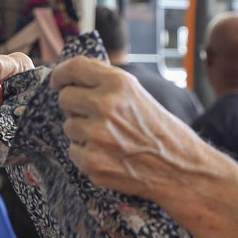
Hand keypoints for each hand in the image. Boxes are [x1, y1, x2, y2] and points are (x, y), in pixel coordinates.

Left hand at [49, 56, 220, 205]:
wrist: (180, 169)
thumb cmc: (161, 131)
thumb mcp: (139, 95)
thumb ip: (107, 84)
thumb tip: (71, 79)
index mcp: (119, 84)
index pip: (75, 67)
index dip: (61, 73)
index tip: (58, 81)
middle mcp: (105, 106)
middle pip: (65, 98)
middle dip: (75, 106)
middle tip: (94, 116)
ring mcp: (96, 136)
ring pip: (69, 126)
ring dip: (82, 132)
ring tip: (110, 139)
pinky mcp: (92, 162)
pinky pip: (73, 151)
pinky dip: (86, 154)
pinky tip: (109, 155)